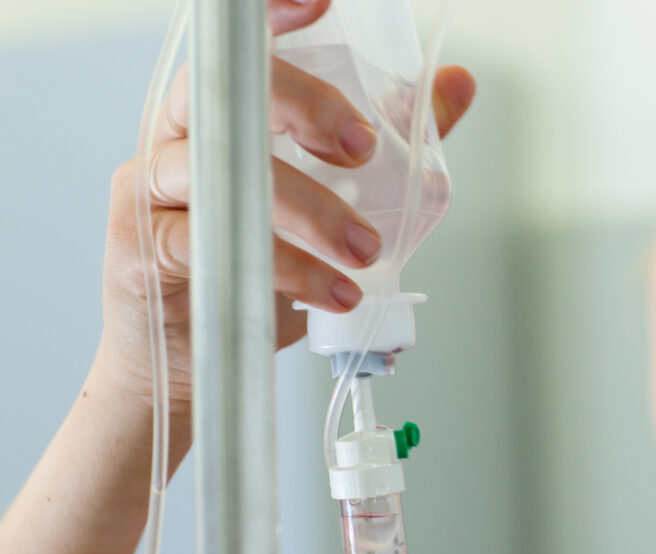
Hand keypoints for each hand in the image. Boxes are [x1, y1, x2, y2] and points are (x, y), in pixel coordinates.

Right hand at [95, 0, 474, 413]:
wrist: (201, 359)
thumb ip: (394, 141)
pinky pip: (208, 243)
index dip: (273, 13)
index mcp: (224, 111)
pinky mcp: (142, 248)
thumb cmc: (257, 271)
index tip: (322, 2)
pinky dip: (286, 271)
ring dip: (309, 210)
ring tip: (365, 251)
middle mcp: (179, 135)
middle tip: (364, 149)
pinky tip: (332, 293)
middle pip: (227, 90)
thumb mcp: (337, 197)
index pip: (241, 44)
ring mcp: (151, 188)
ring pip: (220, 170)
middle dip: (304, 108)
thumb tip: (455, 83)